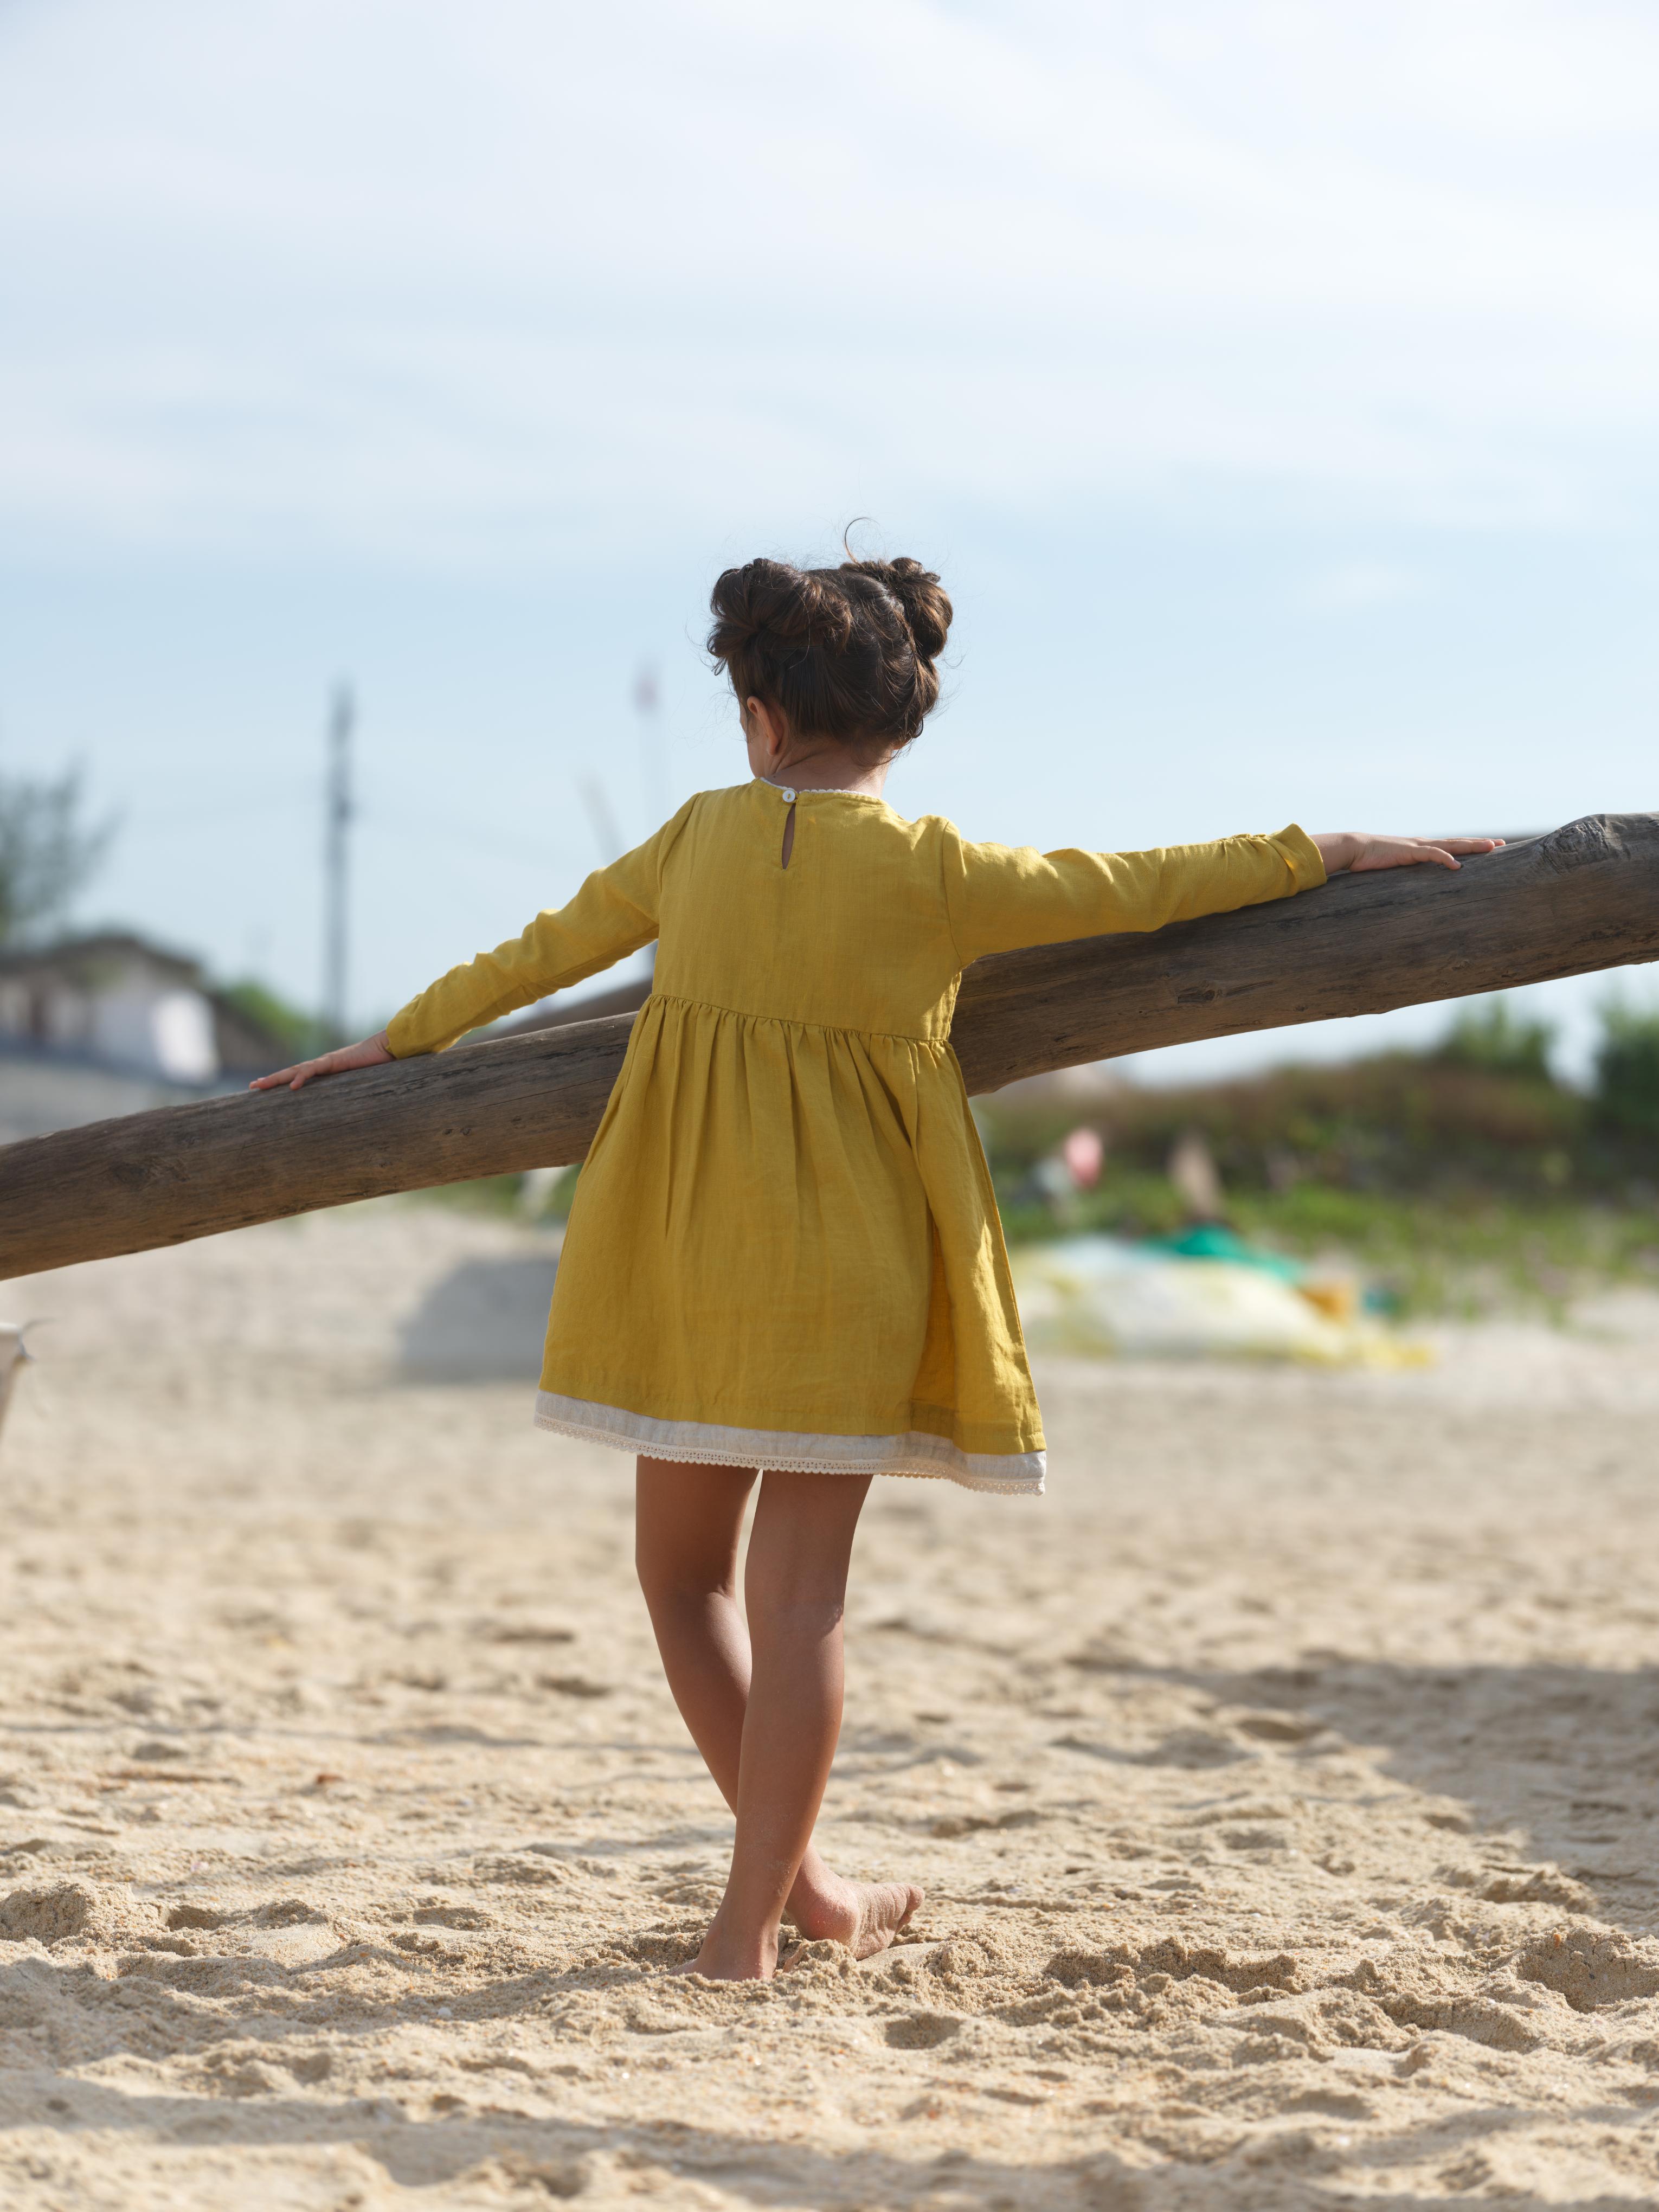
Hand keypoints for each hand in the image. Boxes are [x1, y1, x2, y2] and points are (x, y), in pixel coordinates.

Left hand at [249, 1031, 393, 1091]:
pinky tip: (292, 1087)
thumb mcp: (362, 1083)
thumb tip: (354, 1110)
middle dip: (271, 1080)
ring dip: (276, 1078)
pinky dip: (302, 1078)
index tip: (268, 1089)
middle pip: (291, 1072)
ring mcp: (327, 1061)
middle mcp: (323, 1064)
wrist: (389, 1047)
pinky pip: (314, 1070)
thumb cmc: (379, 1064)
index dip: (283, 1081)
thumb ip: (353, 1092)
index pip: (300, 1076)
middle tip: (253, 1087)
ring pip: (296, 1070)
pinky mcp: (334, 1061)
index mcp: (327, 1070)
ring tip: (259, 1086)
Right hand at [1312, 833, 1503, 875]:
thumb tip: (1411, 892)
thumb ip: (1405, 877)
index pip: (1450, 846)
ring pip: (1451, 844)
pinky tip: (1457, 864)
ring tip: (1491, 848)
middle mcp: (1423, 844)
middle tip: (1500, 844)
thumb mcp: (1392, 870)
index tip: (1487, 849)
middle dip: (1479, 843)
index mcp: (1421, 849)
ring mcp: (1418, 846)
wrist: (1353, 849)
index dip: (1469, 847)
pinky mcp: (1409, 851)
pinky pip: (1431, 854)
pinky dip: (1445, 858)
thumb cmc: (1369, 861)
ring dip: (1471, 846)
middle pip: (1457, 842)